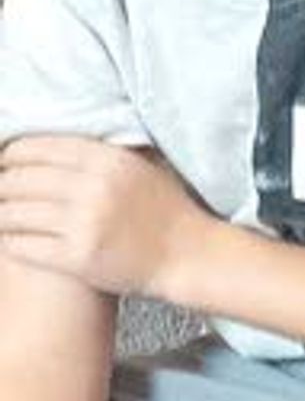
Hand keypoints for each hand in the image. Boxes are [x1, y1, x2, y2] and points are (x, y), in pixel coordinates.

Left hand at [0, 137, 201, 300]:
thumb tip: (52, 142)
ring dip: (0, 216)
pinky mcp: (77, 258)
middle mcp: (95, 188)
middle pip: (17, 181)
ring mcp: (85, 224)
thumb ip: (101, 152)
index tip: (4, 165)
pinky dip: (7, 242)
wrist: (190, 255)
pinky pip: (20, 246)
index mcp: (108, 160)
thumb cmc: (164, 210)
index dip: (9, 156)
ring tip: (3, 217)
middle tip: (0, 194)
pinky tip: (10, 240)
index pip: (35, 149)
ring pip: (12, 214)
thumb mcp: (141, 166)